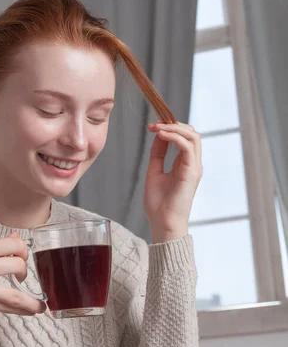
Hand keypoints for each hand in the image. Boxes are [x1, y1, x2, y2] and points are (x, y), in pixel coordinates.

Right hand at [0, 232, 45, 322]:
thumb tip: (16, 237)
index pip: (15, 244)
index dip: (24, 251)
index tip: (22, 257)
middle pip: (19, 264)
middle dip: (25, 271)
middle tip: (20, 277)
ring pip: (18, 290)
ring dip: (31, 298)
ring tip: (38, 304)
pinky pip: (10, 305)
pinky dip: (25, 308)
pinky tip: (34, 310)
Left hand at [144, 121, 202, 242]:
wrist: (162, 223)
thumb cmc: (159, 204)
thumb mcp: (154, 172)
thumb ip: (157, 154)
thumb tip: (158, 135)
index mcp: (185, 164)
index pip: (184, 137)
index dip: (169, 127)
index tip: (152, 126)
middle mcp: (192, 164)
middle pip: (191, 133)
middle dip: (173, 124)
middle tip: (154, 124)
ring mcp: (194, 167)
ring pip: (193, 136)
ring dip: (174, 128)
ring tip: (158, 128)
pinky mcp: (192, 172)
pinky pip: (188, 147)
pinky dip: (175, 137)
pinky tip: (162, 136)